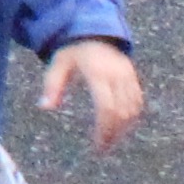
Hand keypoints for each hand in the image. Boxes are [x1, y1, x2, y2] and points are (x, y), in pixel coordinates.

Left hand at [37, 38, 143, 152]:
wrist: (94, 32)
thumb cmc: (73, 53)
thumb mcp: (58, 65)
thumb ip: (51, 85)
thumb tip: (45, 108)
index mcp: (97, 73)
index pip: (106, 108)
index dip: (104, 129)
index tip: (97, 146)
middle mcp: (117, 75)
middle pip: (122, 112)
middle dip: (114, 134)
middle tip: (103, 150)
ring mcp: (128, 75)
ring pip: (133, 109)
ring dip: (124, 129)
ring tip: (110, 142)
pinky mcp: (134, 77)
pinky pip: (138, 102)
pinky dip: (132, 118)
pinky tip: (121, 128)